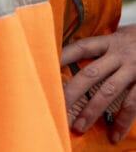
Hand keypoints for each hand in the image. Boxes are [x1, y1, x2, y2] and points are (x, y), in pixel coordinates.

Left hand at [60, 25, 135, 141]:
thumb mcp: (122, 37)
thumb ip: (103, 48)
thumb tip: (75, 59)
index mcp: (110, 42)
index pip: (82, 48)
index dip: (63, 56)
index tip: (44, 67)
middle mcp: (120, 55)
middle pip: (90, 73)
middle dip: (71, 91)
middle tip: (55, 106)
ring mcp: (133, 70)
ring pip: (108, 92)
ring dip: (91, 111)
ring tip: (78, 127)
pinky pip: (133, 105)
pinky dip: (123, 121)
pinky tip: (114, 135)